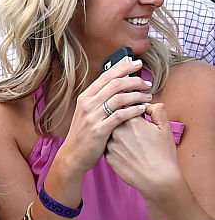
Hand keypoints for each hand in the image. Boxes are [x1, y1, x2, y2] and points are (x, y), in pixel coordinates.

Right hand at [60, 58, 152, 175]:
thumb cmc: (84, 134)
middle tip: (147, 83)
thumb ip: (99, 99)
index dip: (124, 67)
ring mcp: (93, 117)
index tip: (137, 63)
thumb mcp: (87, 113)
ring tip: (148, 96)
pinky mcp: (99, 130)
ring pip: (119, 98)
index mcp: (85, 97)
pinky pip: (121, 115)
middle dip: (135, 80)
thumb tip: (118, 86)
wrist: (73, 156)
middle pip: (115, 84)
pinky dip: (134, 110)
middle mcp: (88, 104)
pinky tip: (143, 109)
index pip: (106, 76)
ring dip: (137, 95)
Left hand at [105, 103, 180, 197]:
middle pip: (116, 119)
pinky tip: (129, 152)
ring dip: (119, 133)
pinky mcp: (107, 156)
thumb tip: (147, 104)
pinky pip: (109, 146)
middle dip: (124, 120)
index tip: (138, 112)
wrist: (156, 179)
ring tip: (134, 143)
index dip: (133, 107)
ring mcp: (110, 144)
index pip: (125, 105)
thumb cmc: (163, 154)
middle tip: (137, 130)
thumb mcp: (165, 127)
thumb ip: (157, 110)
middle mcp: (116, 130)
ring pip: (111, 133)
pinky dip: (117, 146)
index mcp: (130, 120)